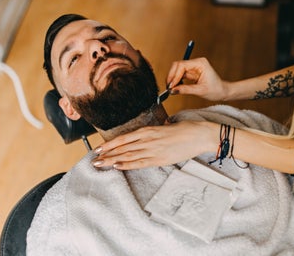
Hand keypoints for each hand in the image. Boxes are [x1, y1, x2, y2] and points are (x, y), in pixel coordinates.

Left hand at [92, 120, 217, 169]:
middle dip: (107, 154)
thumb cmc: (187, 129)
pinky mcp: (160, 158)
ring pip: (128, 155)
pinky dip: (128, 165)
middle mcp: (148, 139)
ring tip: (100, 164)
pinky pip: (140, 163)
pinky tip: (117, 167)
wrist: (199, 134)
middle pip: (123, 147)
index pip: (124, 138)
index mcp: (149, 130)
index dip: (110, 144)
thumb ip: (158, 129)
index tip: (100, 149)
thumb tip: (155, 129)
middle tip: (94, 159)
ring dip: (113, 160)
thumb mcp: (168, 126)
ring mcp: (153, 149)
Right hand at [166, 57, 228, 100]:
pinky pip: (180, 74)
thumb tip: (172, 90)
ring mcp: (193, 67)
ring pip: (177, 70)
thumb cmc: (216, 90)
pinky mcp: (192, 72)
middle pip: (177, 65)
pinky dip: (176, 80)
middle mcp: (196, 62)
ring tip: (171, 88)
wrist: (223, 92)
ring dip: (173, 79)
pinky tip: (175, 87)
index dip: (175, 75)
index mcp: (200, 63)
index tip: (171, 86)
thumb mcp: (200, 91)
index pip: (182, 66)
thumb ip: (185, 90)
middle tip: (169, 87)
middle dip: (172, 76)